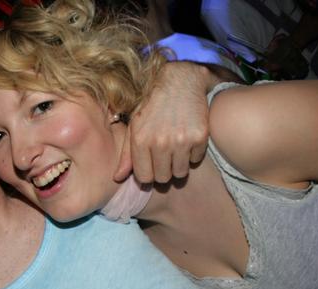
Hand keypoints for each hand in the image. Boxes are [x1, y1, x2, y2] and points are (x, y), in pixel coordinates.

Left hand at [114, 61, 211, 183]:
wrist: (180, 80)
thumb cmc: (152, 104)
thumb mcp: (134, 125)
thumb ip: (126, 154)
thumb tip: (117, 178)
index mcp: (141, 140)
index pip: (145, 178)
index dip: (148, 174)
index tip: (152, 166)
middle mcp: (160, 142)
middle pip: (163, 178)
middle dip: (164, 170)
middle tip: (165, 155)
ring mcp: (181, 140)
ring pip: (180, 173)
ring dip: (179, 164)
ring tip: (176, 147)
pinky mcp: (199, 137)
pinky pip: (196, 160)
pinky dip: (193, 153)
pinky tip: (188, 138)